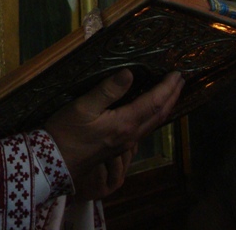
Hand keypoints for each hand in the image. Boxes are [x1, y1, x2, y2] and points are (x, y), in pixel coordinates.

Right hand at [44, 69, 183, 199]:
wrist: (54, 162)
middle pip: (159, 114)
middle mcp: (131, 134)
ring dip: (165, 107)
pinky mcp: (118, 147)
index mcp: (125, 123)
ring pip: (153, 123)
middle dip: (172, 96)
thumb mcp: (83, 107)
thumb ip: (107, 90)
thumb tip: (129, 73)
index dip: (167, 87)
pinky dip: (153, 116)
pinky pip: (144, 128)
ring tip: (170, 93)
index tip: (177, 73)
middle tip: (180, 80)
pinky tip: (148, 112)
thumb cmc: (67, 132)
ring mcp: (125, 143)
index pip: (154, 102)